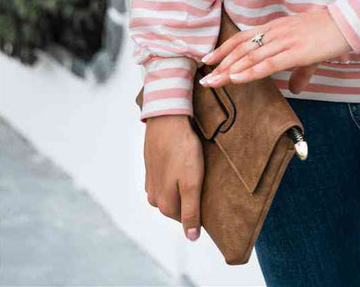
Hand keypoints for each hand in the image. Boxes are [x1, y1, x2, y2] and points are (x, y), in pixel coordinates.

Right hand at [144, 115, 203, 240]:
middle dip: (191, 195)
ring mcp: (150, 182)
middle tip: (203, 177)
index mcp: (165, 205)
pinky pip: (166, 178)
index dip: (200, 206)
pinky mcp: (151, 168)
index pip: (187, 218)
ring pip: (172, 191)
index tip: (208, 191)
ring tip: (193, 167)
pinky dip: (174, 172)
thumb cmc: (183, 150)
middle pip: (179, 205)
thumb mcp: (192, 183)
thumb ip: (191, 212)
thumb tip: (192, 238)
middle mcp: (154, 198)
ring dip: (182, 183)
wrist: (167, 120)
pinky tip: (182, 161)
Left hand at [198, 6, 352, 93]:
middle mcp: (276, 32)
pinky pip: (268, 64)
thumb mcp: (310, 52)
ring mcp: (285, 41)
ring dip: (230, 71)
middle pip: (242, 48)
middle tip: (206, 79)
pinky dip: (250, 72)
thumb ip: (300, 70)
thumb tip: (296, 88)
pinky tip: (236, 79)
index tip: (209, 59)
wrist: (348, 22)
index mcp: (277, 27)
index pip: (244, 37)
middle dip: (222, 64)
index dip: (225, 48)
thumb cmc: (330, 33)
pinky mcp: (295, 52)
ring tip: (214, 82)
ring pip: (251, 57)